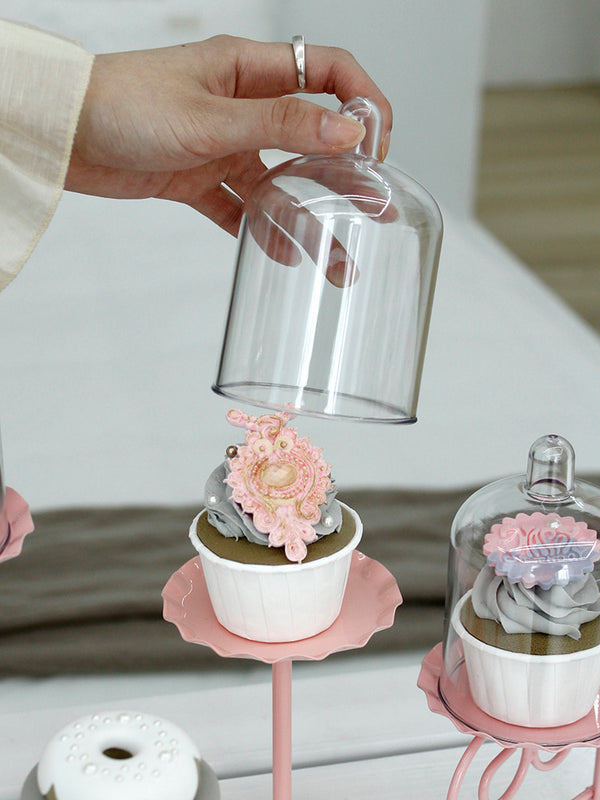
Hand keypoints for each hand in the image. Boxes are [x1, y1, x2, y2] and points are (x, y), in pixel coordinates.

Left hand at [66, 35, 392, 238]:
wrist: (63, 135)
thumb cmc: (123, 104)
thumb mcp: (211, 115)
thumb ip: (281, 124)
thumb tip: (346, 130)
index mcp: (248, 70)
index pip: (326, 72)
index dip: (361, 103)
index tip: (377, 146)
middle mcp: (241, 106)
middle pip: (310, 137)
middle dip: (345, 174)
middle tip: (375, 206)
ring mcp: (222, 145)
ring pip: (278, 183)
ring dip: (307, 219)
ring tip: (334, 258)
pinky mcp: (199, 179)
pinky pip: (240, 209)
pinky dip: (260, 231)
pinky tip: (282, 254)